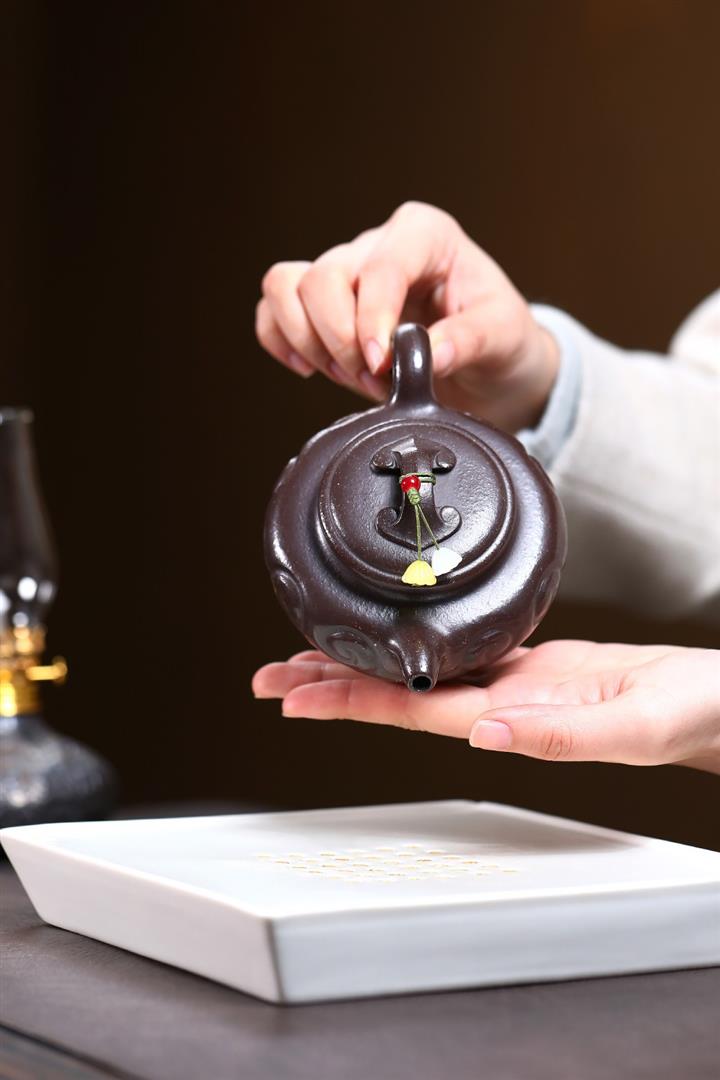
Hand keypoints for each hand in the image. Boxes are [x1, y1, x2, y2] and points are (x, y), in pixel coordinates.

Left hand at [252, 641, 719, 773]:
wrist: (711, 702)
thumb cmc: (685, 716)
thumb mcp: (631, 726)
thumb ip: (560, 738)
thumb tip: (485, 734)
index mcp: (513, 720)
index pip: (412, 710)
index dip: (352, 702)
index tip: (297, 695)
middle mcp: (498, 706)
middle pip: (397, 695)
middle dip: (330, 685)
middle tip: (269, 677)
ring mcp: (510, 685)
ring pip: (417, 673)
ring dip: (363, 665)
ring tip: (308, 656)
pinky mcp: (528, 662)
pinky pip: (455, 652)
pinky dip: (413, 643)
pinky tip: (392, 636)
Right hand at [256, 201, 559, 431]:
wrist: (489, 360)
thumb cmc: (499, 336)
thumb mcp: (503, 335)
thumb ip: (469, 340)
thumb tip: (428, 354)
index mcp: (426, 236)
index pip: (381, 266)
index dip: (372, 318)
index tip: (381, 363)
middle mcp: (378, 245)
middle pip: (323, 277)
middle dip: (340, 339)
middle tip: (375, 379)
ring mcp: (345, 271)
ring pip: (286, 286)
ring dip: (309, 342)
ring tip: (352, 376)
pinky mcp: (322, 303)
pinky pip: (274, 308)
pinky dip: (280, 340)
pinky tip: (310, 368)